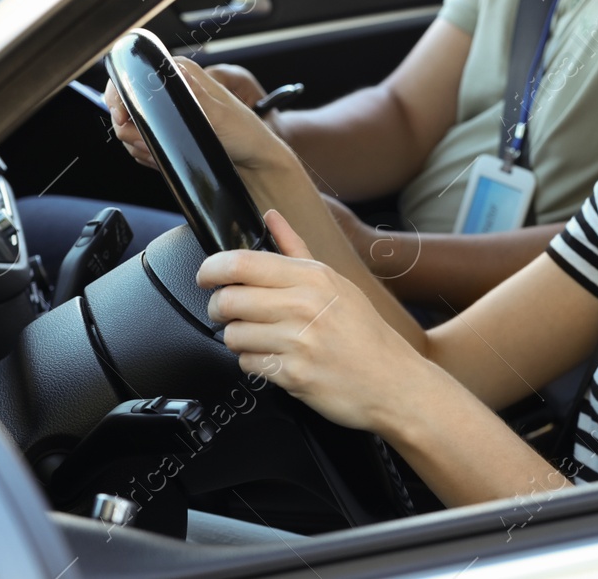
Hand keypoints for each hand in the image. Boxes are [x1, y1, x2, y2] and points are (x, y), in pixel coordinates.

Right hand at [105, 57, 290, 172]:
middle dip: (131, 128)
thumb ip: (191, 95)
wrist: (254, 165)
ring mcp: (167, 115)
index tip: (123, 117)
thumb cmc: (245, 136)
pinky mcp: (167, 136)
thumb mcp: (218, 113)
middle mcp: (171, 91)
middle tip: (149, 142)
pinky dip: (148, 155)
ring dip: (140, 145)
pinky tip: (166, 160)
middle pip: (125, 105)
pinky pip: (141, 146)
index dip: (120, 95)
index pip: (132, 73)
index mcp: (182, 74)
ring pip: (129, 129)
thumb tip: (169, 75)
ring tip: (165, 152)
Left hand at [199, 209, 432, 432]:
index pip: (242, 263)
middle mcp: (304, 306)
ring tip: (260, 338)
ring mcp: (299, 342)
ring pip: (233, 335)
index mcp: (313, 278)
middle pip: (229, 300)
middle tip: (230, 313)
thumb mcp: (336, 282)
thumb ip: (296, 249)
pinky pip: (248, 364)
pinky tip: (274, 358)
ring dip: (238, 338)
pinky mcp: (293, 375)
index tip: (206, 277)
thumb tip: (271, 216)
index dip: (212, 269)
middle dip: (220, 309)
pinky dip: (254, 363)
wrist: (392, 381)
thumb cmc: (364, 332)